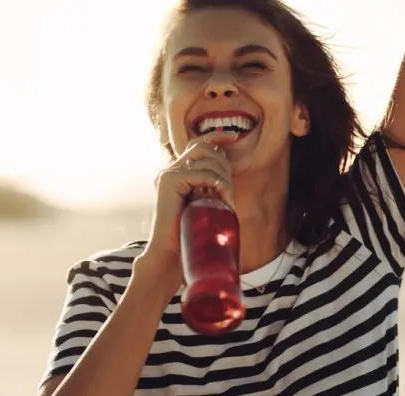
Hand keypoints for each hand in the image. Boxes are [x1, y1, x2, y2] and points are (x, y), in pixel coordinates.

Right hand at [137, 132, 238, 292]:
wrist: (173, 251)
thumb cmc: (191, 231)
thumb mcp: (207, 202)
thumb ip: (213, 184)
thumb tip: (228, 167)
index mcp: (179, 172)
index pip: (198, 143)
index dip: (217, 136)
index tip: (234, 136)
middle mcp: (172, 169)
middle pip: (204, 147)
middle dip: (224, 164)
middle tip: (227, 190)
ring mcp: (169, 173)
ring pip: (205, 159)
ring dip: (222, 178)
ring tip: (225, 199)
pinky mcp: (169, 180)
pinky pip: (201, 173)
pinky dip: (216, 183)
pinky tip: (219, 198)